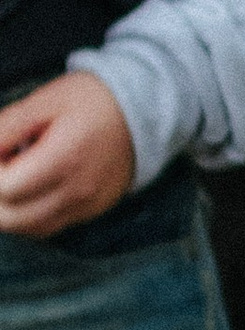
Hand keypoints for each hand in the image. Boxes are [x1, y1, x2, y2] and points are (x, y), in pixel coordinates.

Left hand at [0, 72, 136, 235]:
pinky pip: (49, 227)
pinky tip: (27, 189)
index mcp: (64, 159)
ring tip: (12, 176)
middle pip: (11, 219)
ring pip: (28, 229)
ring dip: (7, 210)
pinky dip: (28, 215)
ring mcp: (87, 207)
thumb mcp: (44, 101)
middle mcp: (77, 191)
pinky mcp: (92, 212)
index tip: (0, 150)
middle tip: (3, 166)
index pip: (5, 189)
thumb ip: (6, 127)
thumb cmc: (91, 100)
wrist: (144, 112)